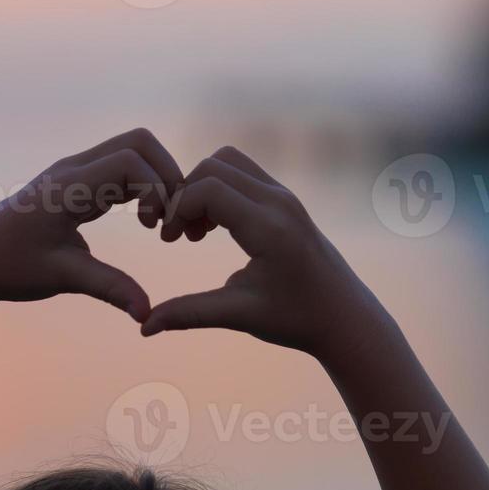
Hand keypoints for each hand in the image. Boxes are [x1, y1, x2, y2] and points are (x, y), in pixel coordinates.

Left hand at [0, 129, 182, 319]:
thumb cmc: (9, 267)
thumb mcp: (62, 277)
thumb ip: (109, 288)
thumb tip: (147, 314)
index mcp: (68, 186)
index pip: (131, 160)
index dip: (156, 189)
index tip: (153, 228)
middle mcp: (74, 169)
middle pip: (140, 142)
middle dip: (166, 175)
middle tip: (165, 220)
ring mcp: (76, 171)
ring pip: (134, 151)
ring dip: (156, 180)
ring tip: (154, 224)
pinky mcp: (78, 182)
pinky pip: (122, 167)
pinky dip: (143, 186)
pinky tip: (143, 221)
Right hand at [141, 146, 384, 358]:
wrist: (344, 317)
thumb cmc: (296, 319)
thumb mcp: (240, 315)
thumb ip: (189, 314)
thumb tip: (144, 328)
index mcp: (269, 228)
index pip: (208, 188)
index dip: (177, 207)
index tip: (167, 239)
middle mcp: (279, 202)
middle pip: (214, 166)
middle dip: (185, 193)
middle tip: (177, 235)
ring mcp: (285, 197)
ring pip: (229, 162)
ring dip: (203, 187)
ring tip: (195, 231)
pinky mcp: (286, 200)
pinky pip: (243, 174)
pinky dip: (219, 190)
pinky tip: (213, 228)